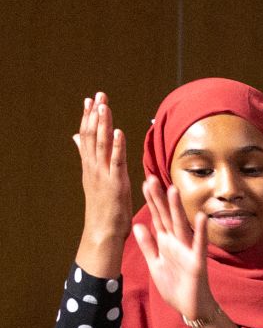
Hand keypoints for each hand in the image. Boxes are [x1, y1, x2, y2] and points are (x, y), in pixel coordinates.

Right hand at [74, 92, 134, 275]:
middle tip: (98, 95)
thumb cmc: (105, 209)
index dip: (89, 118)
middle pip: (92, 136)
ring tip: (104, 105)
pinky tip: (118, 131)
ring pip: (101, 145)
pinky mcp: (115, 183)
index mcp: (90, 167)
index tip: (90, 100)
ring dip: (103, 124)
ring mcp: (103, 175)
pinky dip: (117, 145)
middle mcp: (94, 168)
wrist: (103, 232)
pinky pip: (116, 161)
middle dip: (95, 114)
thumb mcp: (96, 181)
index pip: (87, 137)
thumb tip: (78, 140)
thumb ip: (89, 159)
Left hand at [132, 172, 217, 327]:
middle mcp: (177, 243)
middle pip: (166, 217)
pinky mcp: (197, 262)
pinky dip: (200, 231)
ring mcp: (188, 251)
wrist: (190, 307)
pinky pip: (199, 244)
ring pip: (181, 225)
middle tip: (152, 178)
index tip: (144, 183)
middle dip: (160, 199)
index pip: (156, 218)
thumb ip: (147, 245)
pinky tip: (200, 217)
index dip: (151, 201)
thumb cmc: (175, 287)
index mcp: (165, 243)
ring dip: (177, 208)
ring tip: (173, 189)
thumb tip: (138, 225)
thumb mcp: (155, 264)